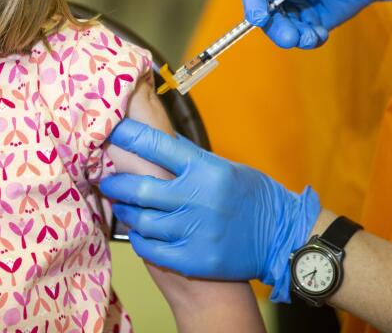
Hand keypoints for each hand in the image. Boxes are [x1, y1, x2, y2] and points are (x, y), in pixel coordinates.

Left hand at [100, 119, 320, 301]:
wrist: (282, 239)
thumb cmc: (254, 198)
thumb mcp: (227, 168)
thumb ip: (191, 158)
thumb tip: (156, 140)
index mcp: (207, 169)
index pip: (158, 146)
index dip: (130, 137)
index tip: (112, 131)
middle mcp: (199, 198)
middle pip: (141, 188)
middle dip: (117, 183)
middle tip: (108, 180)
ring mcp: (195, 231)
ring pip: (142, 220)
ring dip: (127, 211)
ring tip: (124, 206)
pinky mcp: (194, 259)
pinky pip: (150, 248)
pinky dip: (139, 238)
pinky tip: (140, 231)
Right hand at [238, 0, 391, 48]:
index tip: (259, 17)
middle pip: (262, 9)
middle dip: (274, 26)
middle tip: (289, 37)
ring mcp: (292, 1)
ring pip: (281, 25)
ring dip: (292, 35)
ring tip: (308, 38)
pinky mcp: (310, 17)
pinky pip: (302, 33)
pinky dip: (309, 38)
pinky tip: (319, 35)